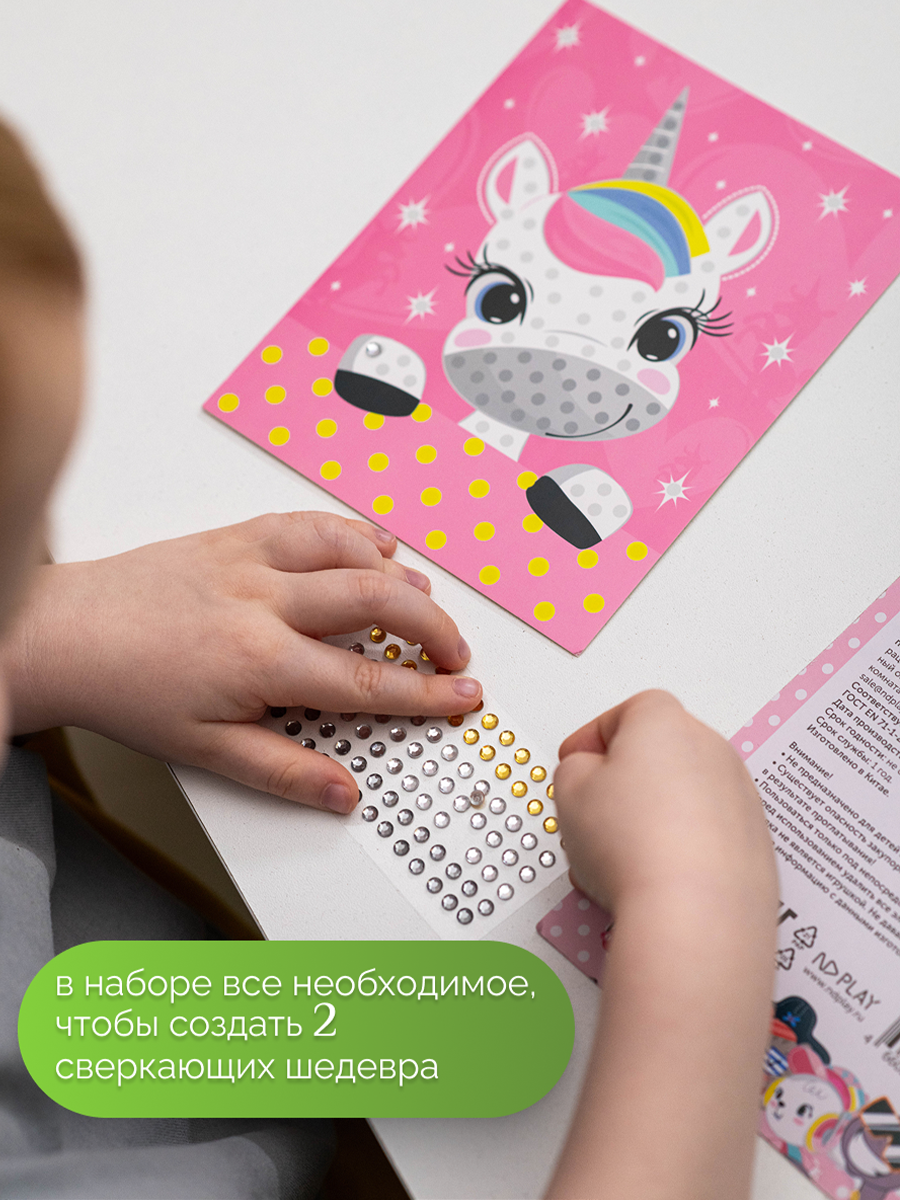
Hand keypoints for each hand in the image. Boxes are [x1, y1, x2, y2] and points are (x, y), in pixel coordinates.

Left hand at [2, 511, 479, 812]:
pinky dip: (353, 531)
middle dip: (433, 627)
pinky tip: (376, 544)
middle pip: (378, 602)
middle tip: (455, 652)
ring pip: (351, 552)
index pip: (367, 679)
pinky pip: (310, 522)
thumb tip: (344, 792)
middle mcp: (265, 601)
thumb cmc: (127, 690)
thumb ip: (283, 771)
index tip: (462, 694)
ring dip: (399, 575)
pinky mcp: (236, 536)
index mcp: (260, 661)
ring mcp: (252, 560)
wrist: (67, 635)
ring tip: (424, 600)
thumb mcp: (206, 751)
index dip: (427, 691)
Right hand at [553, 689, 774, 911]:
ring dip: (654, 815)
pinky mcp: (755, 841)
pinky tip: (655, 876)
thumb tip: (588, 774)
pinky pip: (709, 833)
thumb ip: (575, 768)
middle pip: (658, 754)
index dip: (590, 741)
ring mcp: (740, 795)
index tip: (575, 762)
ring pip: (684, 795)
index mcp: (664, 721)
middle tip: (595, 811)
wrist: (695, 911)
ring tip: (620, 856)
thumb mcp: (569, 790)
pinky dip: (683, 847)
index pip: (621, 715)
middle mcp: (711, 749)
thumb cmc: (634, 844)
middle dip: (625, 779)